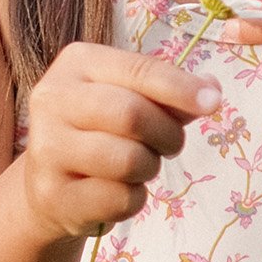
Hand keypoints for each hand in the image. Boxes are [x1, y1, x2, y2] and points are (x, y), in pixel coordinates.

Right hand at [21, 42, 218, 241]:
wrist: (50, 184)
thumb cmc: (100, 131)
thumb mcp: (130, 99)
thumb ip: (168, 94)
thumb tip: (211, 90)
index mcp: (76, 63)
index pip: (138, 69)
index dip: (180, 87)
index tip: (213, 103)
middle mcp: (53, 100)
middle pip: (132, 114)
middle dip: (167, 134)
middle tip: (171, 145)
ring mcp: (47, 149)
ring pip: (128, 160)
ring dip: (149, 168)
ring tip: (139, 166)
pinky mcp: (53, 194)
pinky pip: (120, 198)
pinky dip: (134, 198)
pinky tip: (119, 190)